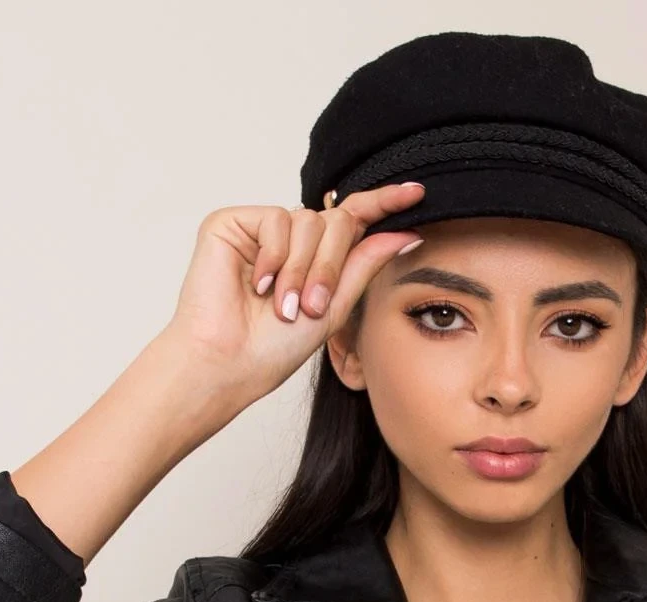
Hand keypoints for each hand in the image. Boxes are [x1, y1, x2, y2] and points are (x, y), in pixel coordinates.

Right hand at [158, 183, 426, 410]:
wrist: (229, 363)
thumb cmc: (273, 348)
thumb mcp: (334, 307)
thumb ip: (364, 266)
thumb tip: (406, 233)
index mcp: (315, 259)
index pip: (353, 220)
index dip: (383, 204)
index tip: (417, 193)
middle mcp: (290, 240)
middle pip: (335, 223)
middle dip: (329, 266)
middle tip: (312, 305)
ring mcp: (261, 229)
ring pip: (308, 220)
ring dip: (301, 269)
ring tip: (283, 305)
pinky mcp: (232, 222)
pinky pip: (276, 220)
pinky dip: (274, 257)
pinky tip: (258, 285)